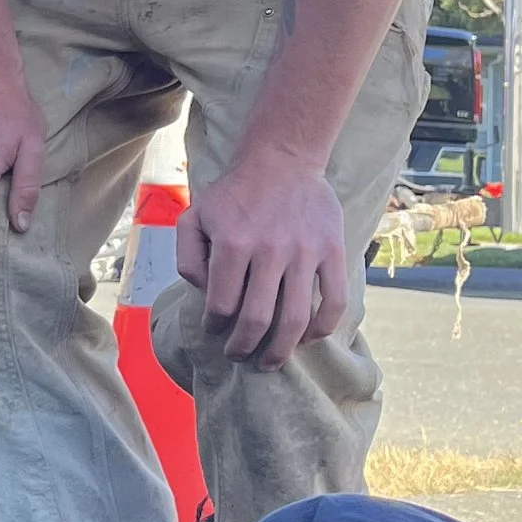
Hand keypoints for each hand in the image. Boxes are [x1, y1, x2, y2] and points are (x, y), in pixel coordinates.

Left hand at [176, 147, 347, 367]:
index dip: (214, 326)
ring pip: (294, 318)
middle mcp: (269, 249)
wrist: (282, 159)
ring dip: (280, 350)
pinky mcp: (333, 250)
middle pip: (256, 319)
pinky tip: (306, 339)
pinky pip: (334, 301)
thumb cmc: (234, 194)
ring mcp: (305, 252)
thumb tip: (202, 294)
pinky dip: (321, 328)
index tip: (214, 330)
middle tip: (238, 356)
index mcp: (232, 242)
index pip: (221, 305)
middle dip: (243, 348)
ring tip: (269, 362)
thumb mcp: (195, 216)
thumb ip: (188, 256)